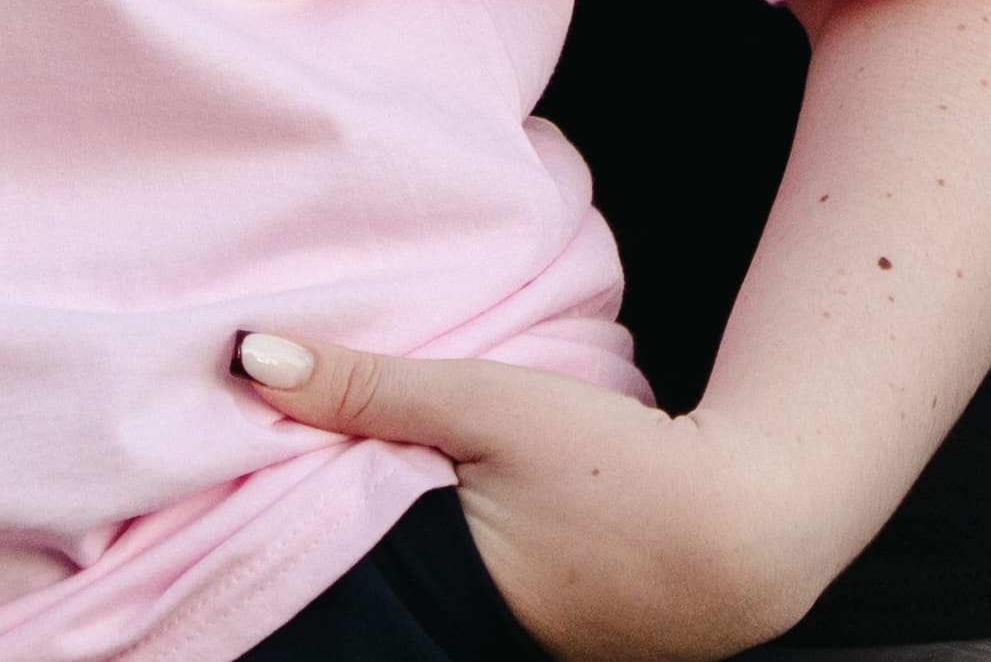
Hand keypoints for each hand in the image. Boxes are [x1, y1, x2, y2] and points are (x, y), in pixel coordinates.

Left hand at [236, 330, 843, 661]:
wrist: (750, 525)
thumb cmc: (620, 470)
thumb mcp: (489, 404)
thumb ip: (370, 384)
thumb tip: (250, 358)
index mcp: (427, 603)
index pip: (313, 574)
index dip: (277, 528)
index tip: (240, 489)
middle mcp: (456, 645)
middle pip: (359, 592)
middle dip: (326, 547)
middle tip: (286, 485)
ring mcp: (509, 653)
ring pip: (411, 600)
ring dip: (388, 557)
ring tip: (367, 498)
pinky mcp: (547, 645)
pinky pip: (465, 608)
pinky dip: (444, 569)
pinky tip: (453, 527)